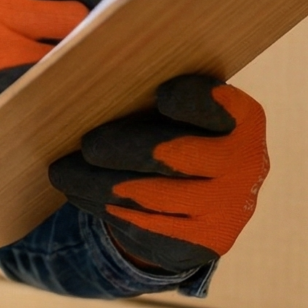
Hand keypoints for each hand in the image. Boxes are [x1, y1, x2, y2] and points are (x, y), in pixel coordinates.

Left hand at [49, 74, 268, 273]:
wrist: (210, 204)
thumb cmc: (183, 134)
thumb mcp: (183, 110)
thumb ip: (152, 88)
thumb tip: (88, 64)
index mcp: (244, 118)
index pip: (217, 105)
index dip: (190, 100)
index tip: (159, 94)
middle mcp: (246, 164)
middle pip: (172, 154)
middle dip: (121, 147)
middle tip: (86, 143)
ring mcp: (225, 208)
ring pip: (146, 195)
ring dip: (95, 182)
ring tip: (61, 171)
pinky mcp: (201, 243)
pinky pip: (143, 225)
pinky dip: (103, 207)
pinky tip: (79, 193)